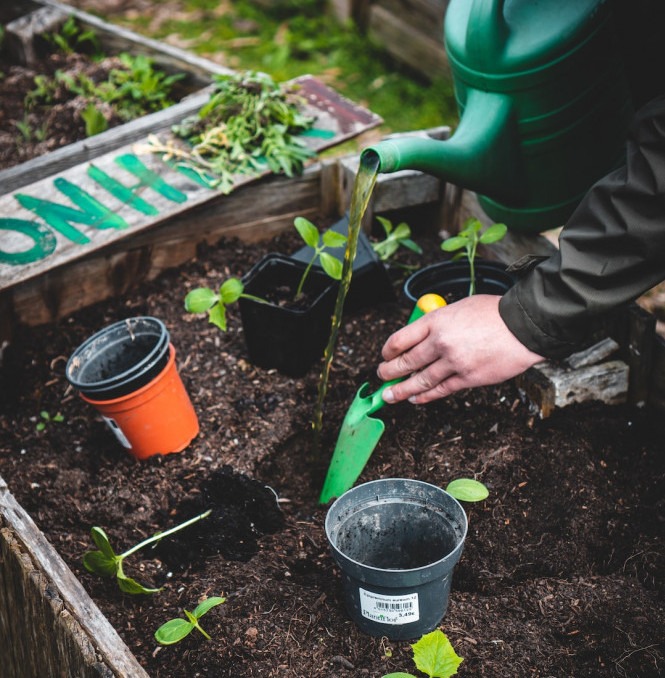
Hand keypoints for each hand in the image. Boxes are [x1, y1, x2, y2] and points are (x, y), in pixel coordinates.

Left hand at [377, 294, 544, 403]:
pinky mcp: (468, 378)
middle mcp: (441, 342)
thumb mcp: (459, 307)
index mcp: (436, 321)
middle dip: (389, 372)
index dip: (388, 350)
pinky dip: (425, 396)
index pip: (400, 339)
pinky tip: (415, 399)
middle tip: (381, 376)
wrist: (524, 326)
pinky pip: (440, 390)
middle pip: (406, 362)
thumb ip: (439, 322)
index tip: (384, 355)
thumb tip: (422, 336)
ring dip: (401, 390)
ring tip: (389, 396)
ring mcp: (454, 362)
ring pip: (420, 380)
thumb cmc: (494, 313)